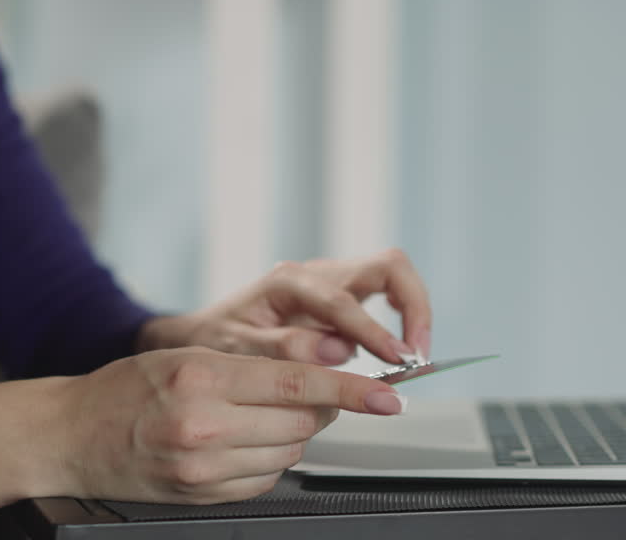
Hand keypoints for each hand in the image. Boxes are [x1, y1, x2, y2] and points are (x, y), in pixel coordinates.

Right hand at [51, 347, 403, 503]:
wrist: (71, 437)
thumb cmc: (125, 390)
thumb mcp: (185, 357)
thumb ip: (250, 367)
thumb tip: (317, 380)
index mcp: (202, 380)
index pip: (296, 382)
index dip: (351, 388)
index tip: (389, 395)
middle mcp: (204, 428)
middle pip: (300, 419)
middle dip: (318, 403)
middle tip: (305, 389)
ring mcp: (203, 470)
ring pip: (288, 450)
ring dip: (292, 431)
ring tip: (255, 415)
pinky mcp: (203, 497)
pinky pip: (265, 478)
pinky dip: (268, 458)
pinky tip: (241, 442)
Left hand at [139, 249, 431, 365]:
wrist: (207, 332)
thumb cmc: (218, 339)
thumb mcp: (237, 348)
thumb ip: (284, 348)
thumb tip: (337, 350)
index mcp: (289, 283)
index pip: (345, 300)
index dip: (376, 331)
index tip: (398, 360)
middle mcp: (317, 274)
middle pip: (388, 266)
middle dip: (414, 306)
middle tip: (418, 353)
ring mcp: (334, 282)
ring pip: (392, 276)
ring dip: (412, 313)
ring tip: (412, 358)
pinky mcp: (344, 297)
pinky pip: (386, 297)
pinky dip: (400, 321)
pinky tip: (397, 355)